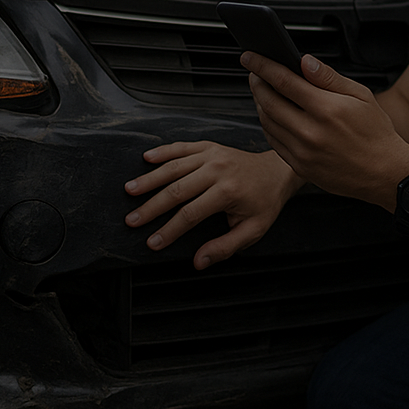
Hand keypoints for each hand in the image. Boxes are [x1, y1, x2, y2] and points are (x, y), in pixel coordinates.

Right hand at [124, 141, 301, 269]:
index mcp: (228, 192)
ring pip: (174, 167)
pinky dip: (162, 152)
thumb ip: (225, 247)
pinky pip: (181, 147)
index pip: (190, 214)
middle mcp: (217, 170)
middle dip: (151, 207)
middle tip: (132, 220)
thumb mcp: (252, 231)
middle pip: (176, 190)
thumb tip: (199, 261)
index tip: (153, 243)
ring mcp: (212, 155)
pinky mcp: (208, 146)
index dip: (169, 230)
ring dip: (149, 179)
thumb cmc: (265, 202)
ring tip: (130, 190)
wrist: (277, 172)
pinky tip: (146, 158)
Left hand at [246, 53, 408, 208]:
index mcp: (326, 109)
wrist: (385, 173)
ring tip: (264, 91)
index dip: (262, 66)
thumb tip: (304, 61)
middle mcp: (310, 131)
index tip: (250, 57)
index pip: (283, 80)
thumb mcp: (360, 95)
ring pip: (267, 121)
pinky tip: (273, 115)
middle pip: (268, 101)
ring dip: (260, 103)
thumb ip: (328, 77)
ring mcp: (302, 152)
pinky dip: (268, 124)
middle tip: (255, 72)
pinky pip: (273, 141)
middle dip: (257, 83)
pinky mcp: (300, 166)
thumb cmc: (376, 134)